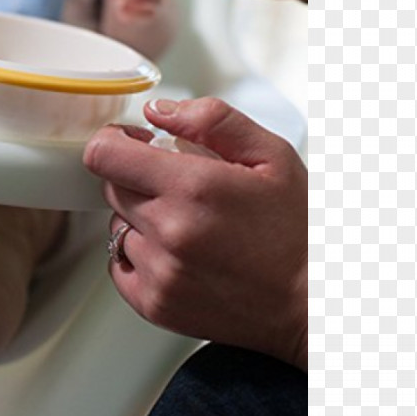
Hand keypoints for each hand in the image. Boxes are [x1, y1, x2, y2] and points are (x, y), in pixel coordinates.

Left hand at [86, 97, 307, 369]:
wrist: (312, 303)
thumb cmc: (296, 229)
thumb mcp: (271, 155)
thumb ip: (211, 120)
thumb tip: (156, 111)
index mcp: (194, 187)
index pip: (104, 154)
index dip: (113, 141)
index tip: (134, 143)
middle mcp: (170, 232)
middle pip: (110, 187)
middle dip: (135, 177)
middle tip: (176, 185)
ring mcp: (160, 273)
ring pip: (115, 225)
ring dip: (139, 218)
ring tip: (186, 224)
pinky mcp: (155, 305)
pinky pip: (118, 265)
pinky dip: (138, 254)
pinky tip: (176, 252)